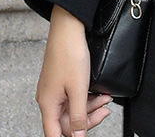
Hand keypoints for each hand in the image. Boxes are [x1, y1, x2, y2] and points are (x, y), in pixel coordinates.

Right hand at [36, 5, 111, 136]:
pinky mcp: (60, 79)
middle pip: (66, 121)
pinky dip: (86, 96)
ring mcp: (54, 88)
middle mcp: (48, 98)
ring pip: (72, 107)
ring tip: (107, 99)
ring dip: (90, 106)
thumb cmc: (70, 55)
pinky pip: (73, 95)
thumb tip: (77, 136)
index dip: (73, 136)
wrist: (68, 28)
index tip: (86, 132)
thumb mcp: (78, 89)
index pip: (56, 133)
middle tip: (106, 110)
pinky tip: (98, 92)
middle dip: (88, 118)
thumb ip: (78, 115)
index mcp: (48, 104)